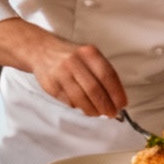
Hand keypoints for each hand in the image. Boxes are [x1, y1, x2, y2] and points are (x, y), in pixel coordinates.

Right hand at [0, 19, 127, 117]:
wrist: (41, 50)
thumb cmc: (70, 56)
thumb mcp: (88, 55)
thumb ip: (101, 73)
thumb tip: (116, 97)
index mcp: (88, 52)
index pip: (107, 75)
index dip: (116, 92)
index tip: (122, 104)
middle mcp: (75, 61)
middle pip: (94, 88)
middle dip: (105, 105)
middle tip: (112, 113)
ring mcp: (61, 73)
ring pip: (80, 97)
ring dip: (92, 109)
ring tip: (98, 113)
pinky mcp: (51, 85)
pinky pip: (68, 100)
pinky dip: (78, 107)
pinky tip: (83, 108)